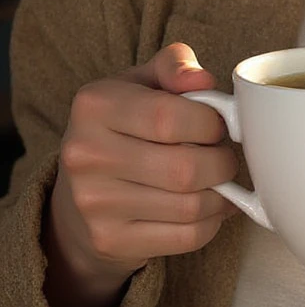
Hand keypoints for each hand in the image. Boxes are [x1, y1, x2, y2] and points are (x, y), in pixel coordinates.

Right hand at [43, 43, 238, 306]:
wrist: (78, 197)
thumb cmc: (126, 128)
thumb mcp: (142, 83)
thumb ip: (175, 66)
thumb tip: (202, 80)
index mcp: (95, 105)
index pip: (170, 116)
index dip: (211, 122)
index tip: (221, 124)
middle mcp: (85, 154)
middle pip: (186, 168)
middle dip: (222, 162)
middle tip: (224, 155)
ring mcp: (94, 203)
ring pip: (191, 206)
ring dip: (221, 194)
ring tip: (218, 180)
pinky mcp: (110, 240)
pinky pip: (187, 236)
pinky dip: (211, 222)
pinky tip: (208, 207)